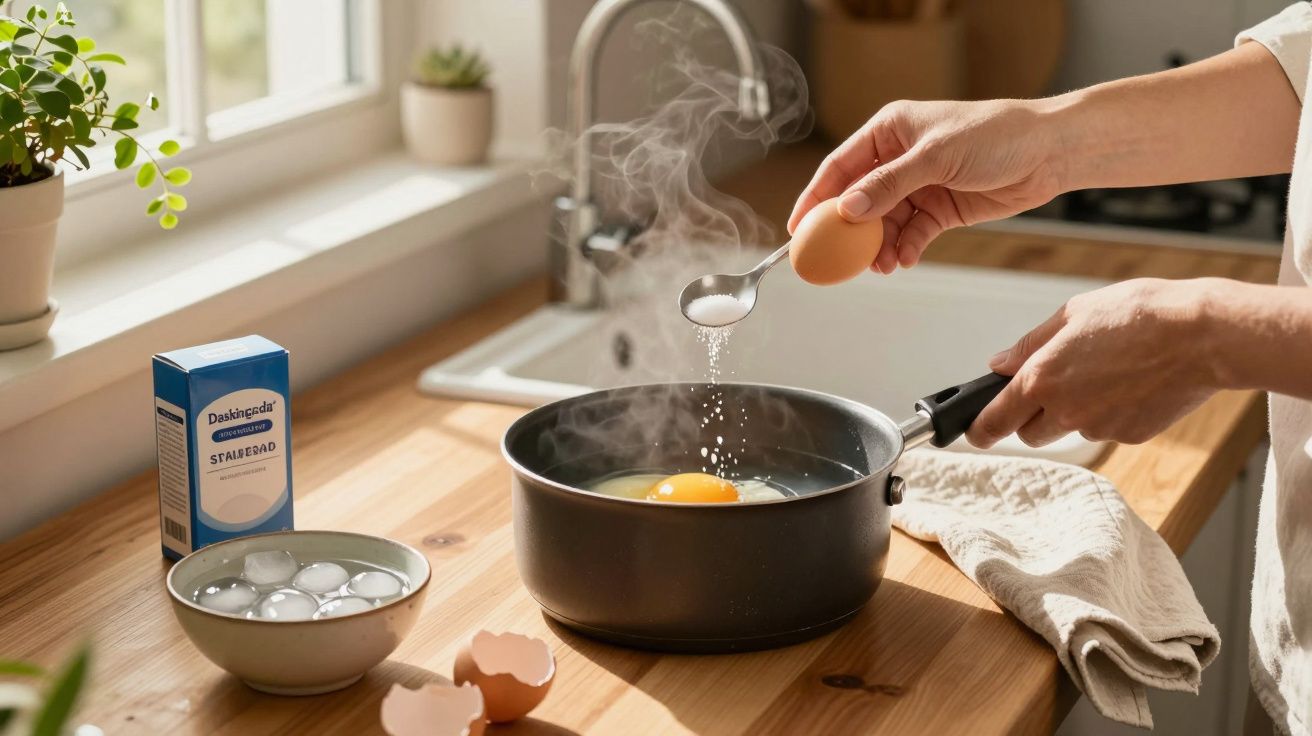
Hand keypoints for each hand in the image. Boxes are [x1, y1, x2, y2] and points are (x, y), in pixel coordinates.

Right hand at [789, 99, 1066, 273]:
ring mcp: (919, 185)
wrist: (1049, 152)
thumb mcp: (935, 157)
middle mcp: (899, 158)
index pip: (840, 167)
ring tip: (880, 265)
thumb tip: (847, 210)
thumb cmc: (996, 135)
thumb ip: (889, 185)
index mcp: (889, 131)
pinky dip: (906, 248)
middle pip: (859, 201)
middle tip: (838, 259)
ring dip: (880, 246)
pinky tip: (904, 260)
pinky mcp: (940, 208)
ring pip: (885, 223)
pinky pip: (912, 233)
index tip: (798, 228)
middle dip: (850, 232)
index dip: (816, 197)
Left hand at [966, 278, 1221, 447]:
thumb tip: (1000, 364)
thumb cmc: (1140, 314)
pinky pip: (1107, 429)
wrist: (1203, 335)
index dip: (980, 429)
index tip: (974, 431)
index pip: (995, 421)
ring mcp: (1099, 427)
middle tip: (1053, 386)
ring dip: (1073, 413)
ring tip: (1104, 374)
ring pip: (1070, 431)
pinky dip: (1110, 413)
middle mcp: (1065, 411)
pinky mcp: (1130, 436)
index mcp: (1041, 380)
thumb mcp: (1073, 314)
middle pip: (1029, 433)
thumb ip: (1030, 345)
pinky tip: (1131, 383)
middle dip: (1031, 417)